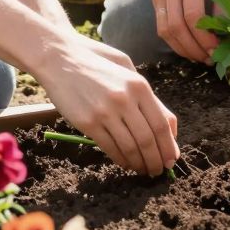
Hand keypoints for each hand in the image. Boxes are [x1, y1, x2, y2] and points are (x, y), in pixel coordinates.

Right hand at [38, 35, 178, 176]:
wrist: (59, 58)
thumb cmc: (96, 62)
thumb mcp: (128, 70)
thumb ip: (149, 97)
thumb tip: (169, 128)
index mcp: (140, 86)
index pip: (162, 124)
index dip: (168, 147)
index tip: (171, 160)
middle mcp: (126, 100)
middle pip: (148, 140)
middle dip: (156, 160)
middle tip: (158, 171)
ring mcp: (106, 112)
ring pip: (130, 148)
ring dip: (139, 163)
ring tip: (143, 169)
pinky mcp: (88, 122)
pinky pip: (110, 148)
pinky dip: (121, 159)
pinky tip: (125, 163)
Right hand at [152, 0, 229, 63]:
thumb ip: (225, 5)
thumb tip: (226, 35)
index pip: (193, 15)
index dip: (204, 37)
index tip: (217, 48)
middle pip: (176, 26)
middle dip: (193, 48)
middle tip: (209, 59)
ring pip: (165, 29)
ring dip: (182, 48)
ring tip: (199, 56)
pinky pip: (161, 25)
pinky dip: (174, 40)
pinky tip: (188, 46)